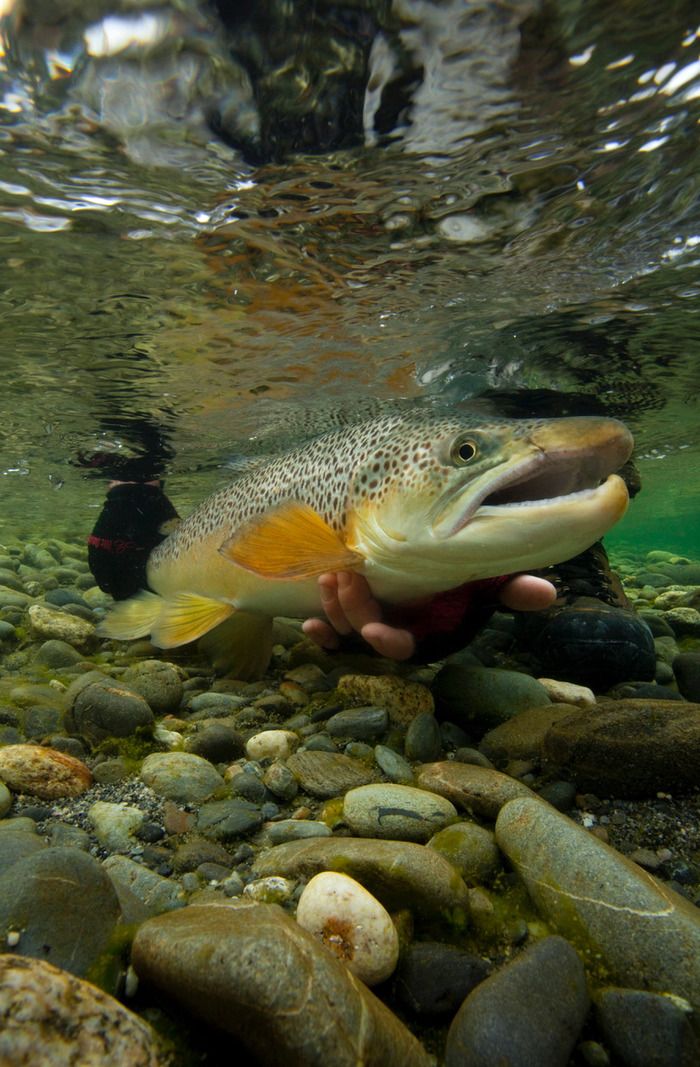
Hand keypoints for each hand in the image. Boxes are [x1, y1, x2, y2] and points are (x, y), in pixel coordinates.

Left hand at [301, 571, 555, 660]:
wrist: (443, 564)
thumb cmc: (467, 579)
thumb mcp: (489, 584)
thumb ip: (513, 591)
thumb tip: (547, 593)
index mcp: (425, 633)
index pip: (404, 646)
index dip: (386, 641)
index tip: (372, 629)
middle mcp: (396, 633)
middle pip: (366, 633)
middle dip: (353, 612)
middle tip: (344, 579)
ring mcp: (373, 624)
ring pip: (345, 627)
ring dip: (334, 608)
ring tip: (329, 577)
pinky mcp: (354, 615)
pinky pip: (332, 631)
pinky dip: (319, 631)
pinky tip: (305, 623)